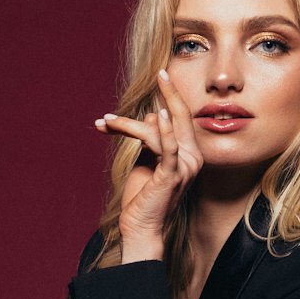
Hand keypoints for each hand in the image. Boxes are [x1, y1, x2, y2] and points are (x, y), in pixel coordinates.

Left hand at [95, 68, 202, 260]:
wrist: (140, 228)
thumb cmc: (142, 197)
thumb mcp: (145, 159)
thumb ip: (150, 138)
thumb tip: (152, 114)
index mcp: (189, 154)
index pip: (181, 118)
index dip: (169, 97)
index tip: (160, 76)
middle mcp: (193, 158)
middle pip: (181, 116)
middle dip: (170, 92)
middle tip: (160, 71)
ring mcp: (185, 167)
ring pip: (160, 129)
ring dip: (128, 124)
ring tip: (106, 122)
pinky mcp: (172, 175)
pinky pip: (168, 146)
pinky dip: (162, 129)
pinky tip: (155, 114)